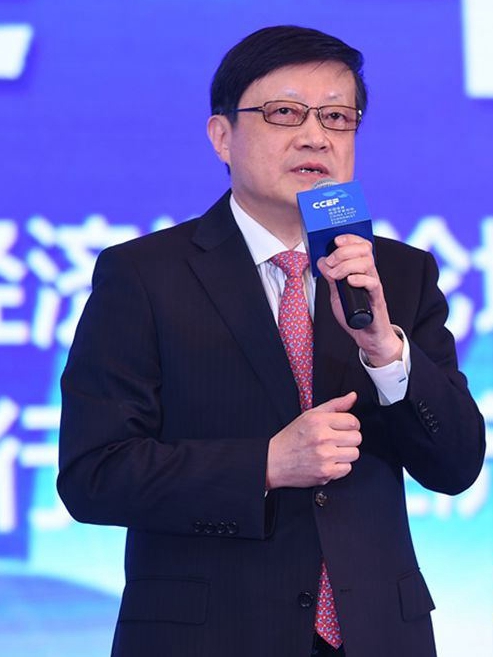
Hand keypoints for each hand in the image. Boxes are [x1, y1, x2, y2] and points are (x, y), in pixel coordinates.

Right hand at [266, 392, 361, 488]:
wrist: (274, 461)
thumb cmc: (292, 438)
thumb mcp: (310, 415)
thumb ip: (335, 405)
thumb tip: (353, 396)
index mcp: (319, 421)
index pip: (352, 421)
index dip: (351, 424)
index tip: (344, 428)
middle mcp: (322, 437)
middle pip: (356, 438)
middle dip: (349, 439)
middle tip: (336, 440)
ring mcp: (325, 456)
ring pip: (354, 453)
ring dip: (345, 453)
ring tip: (332, 451)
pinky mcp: (326, 473)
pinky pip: (347, 468)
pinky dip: (340, 467)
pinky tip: (328, 462)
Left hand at [317, 234, 402, 366]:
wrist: (367, 335)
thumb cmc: (354, 313)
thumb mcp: (337, 293)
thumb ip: (331, 278)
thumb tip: (321, 261)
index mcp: (361, 269)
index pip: (361, 245)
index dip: (350, 239)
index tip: (336, 240)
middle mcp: (370, 274)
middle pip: (364, 250)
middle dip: (344, 252)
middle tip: (330, 263)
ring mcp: (374, 285)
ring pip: (367, 263)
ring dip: (347, 265)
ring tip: (334, 276)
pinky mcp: (377, 298)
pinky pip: (373, 283)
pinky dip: (360, 279)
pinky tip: (349, 281)